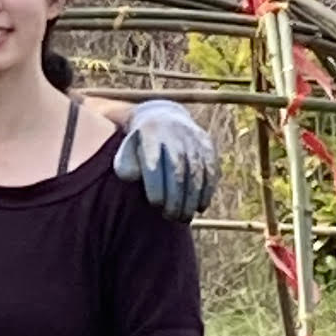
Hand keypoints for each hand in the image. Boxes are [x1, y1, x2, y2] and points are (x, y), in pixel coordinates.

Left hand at [116, 96, 217, 219]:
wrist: (163, 117)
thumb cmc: (140, 146)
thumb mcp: (126, 151)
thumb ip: (125, 166)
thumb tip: (133, 177)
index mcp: (150, 134)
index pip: (154, 163)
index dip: (156, 186)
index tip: (155, 204)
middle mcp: (174, 134)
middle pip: (177, 171)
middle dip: (175, 198)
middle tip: (170, 216)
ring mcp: (193, 139)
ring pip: (196, 173)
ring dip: (191, 199)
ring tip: (183, 217)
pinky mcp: (207, 146)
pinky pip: (211, 171)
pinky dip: (207, 191)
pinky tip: (200, 207)